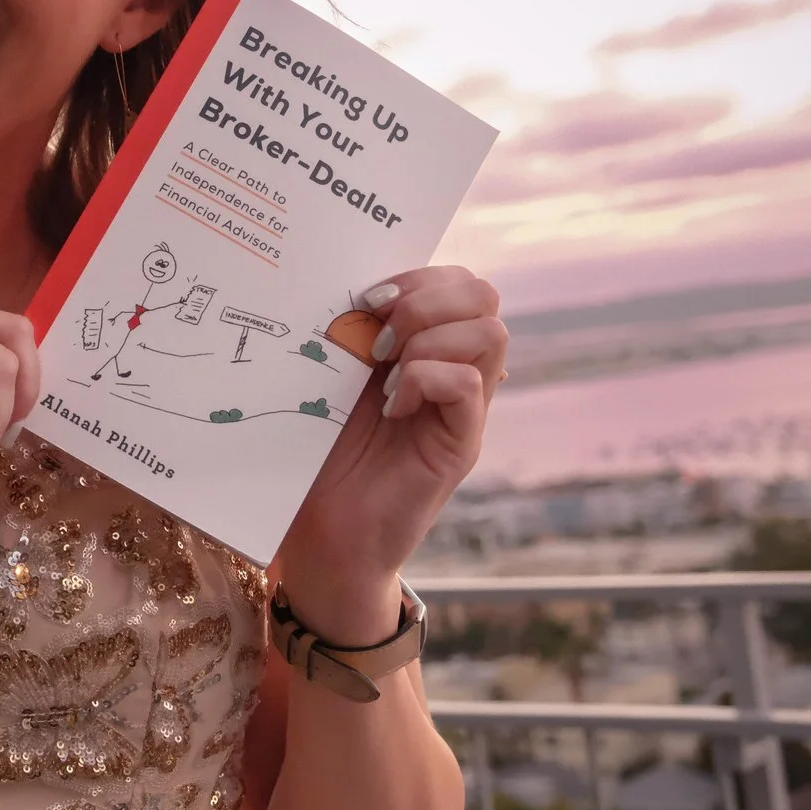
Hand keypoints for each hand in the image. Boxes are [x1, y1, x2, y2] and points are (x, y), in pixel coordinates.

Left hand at [278, 265, 505, 642]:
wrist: (322, 535)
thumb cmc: (319, 455)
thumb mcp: (331, 377)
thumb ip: (352, 332)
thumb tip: (352, 285)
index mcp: (425, 347)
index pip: (457, 281)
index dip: (419, 274)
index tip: (367, 298)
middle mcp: (454, 371)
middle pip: (484, 296)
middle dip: (427, 298)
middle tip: (378, 335)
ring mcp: (464, 409)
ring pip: (491, 332)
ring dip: (428, 337)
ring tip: (384, 370)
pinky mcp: (462, 444)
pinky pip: (469, 384)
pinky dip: (427, 380)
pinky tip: (392, 405)